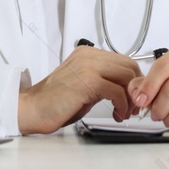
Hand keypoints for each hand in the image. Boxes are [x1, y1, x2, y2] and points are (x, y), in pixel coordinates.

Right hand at [18, 45, 141, 133]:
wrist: (31, 109)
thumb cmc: (55, 102)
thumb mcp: (85, 86)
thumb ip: (104, 82)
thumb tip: (127, 88)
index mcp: (88, 54)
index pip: (124, 61)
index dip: (134, 80)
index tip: (135, 96)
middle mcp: (89, 56)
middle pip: (129, 66)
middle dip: (136, 88)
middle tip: (134, 106)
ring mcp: (88, 66)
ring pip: (126, 77)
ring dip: (131, 98)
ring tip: (125, 112)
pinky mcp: (87, 81)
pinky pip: (117, 91)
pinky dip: (122, 105)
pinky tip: (117, 114)